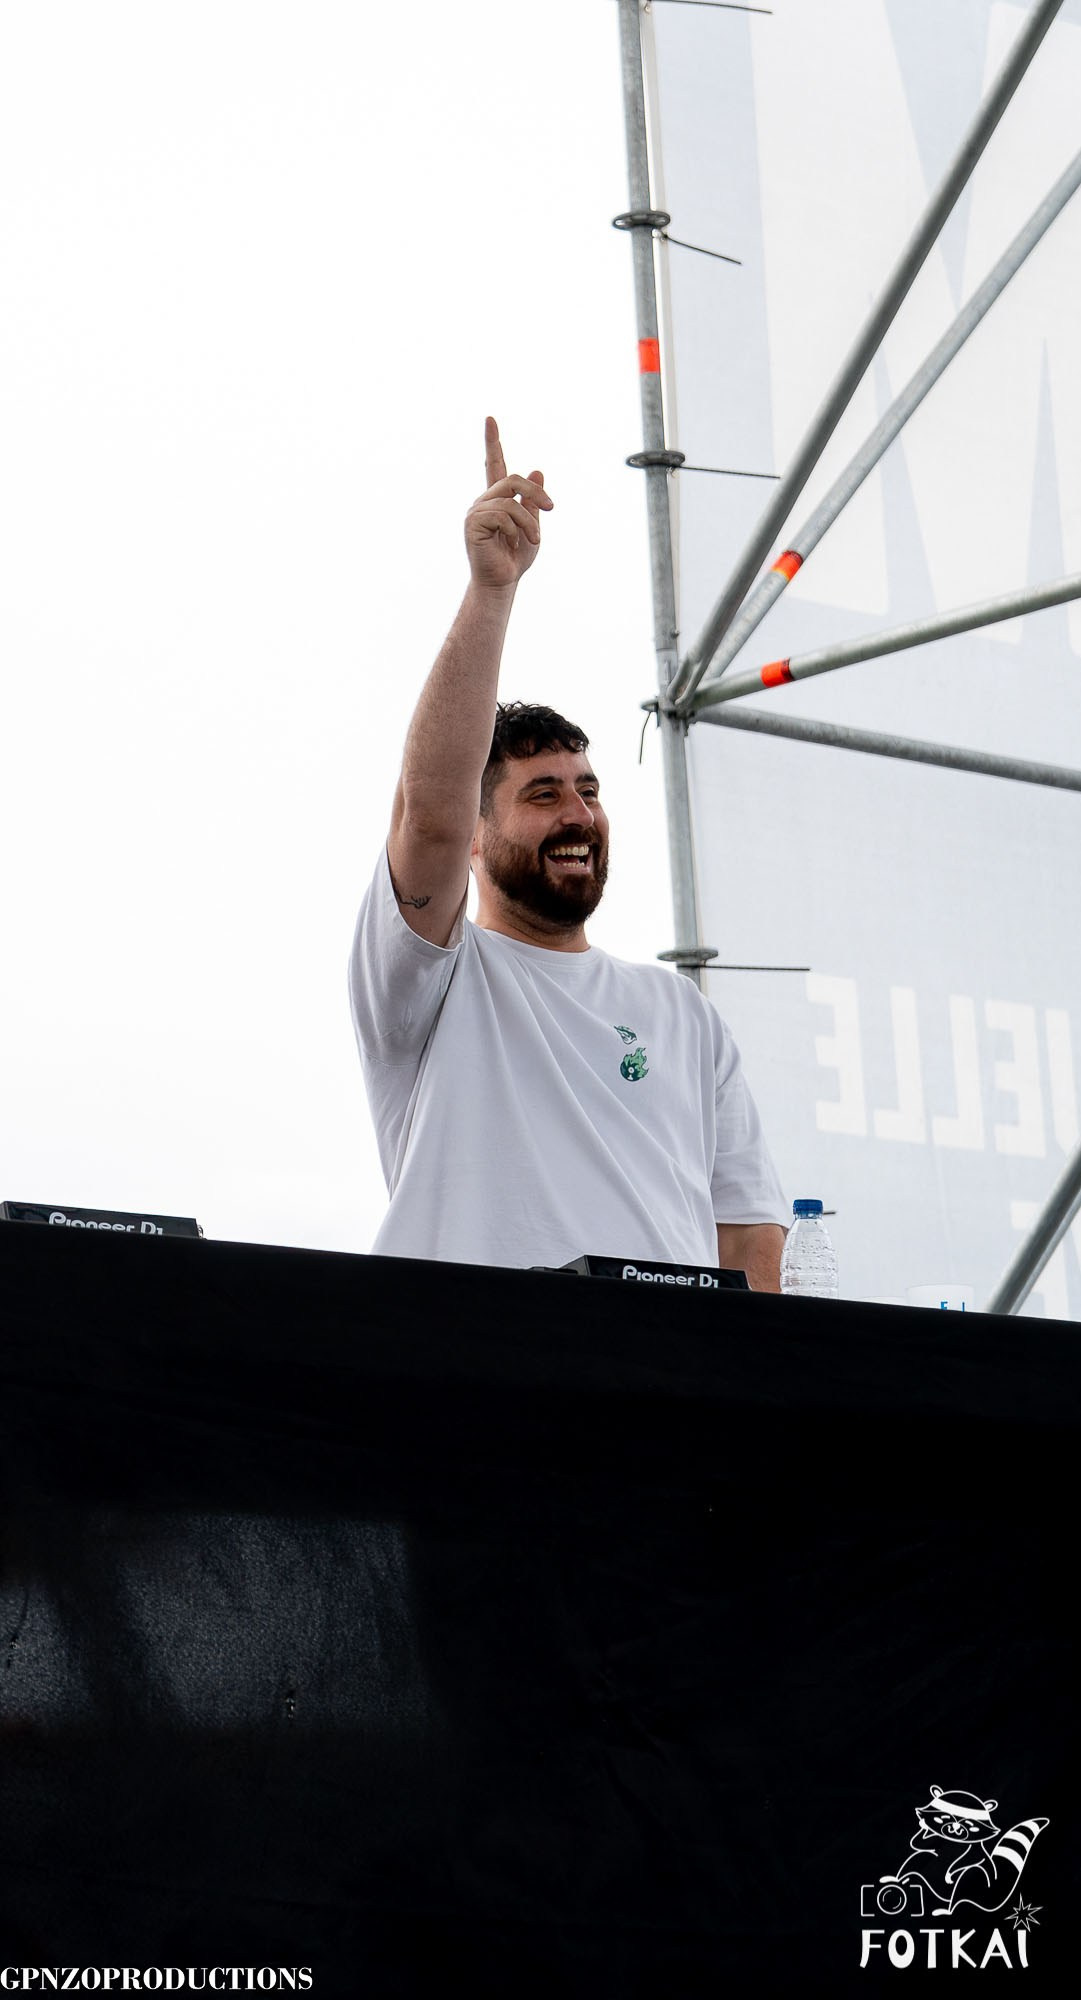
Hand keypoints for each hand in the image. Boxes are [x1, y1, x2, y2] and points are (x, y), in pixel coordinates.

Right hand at [464, 416, 552, 589]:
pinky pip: (502, 515)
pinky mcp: (473, 523)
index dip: (493, 442)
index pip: (494, 465)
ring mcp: (476, 512)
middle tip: (551, 509)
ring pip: (511, 501)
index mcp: (497, 499)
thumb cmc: (515, 559)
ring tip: (533, 540)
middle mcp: (483, 501)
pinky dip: (515, 530)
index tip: (490, 419)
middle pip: (513, 479)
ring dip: (529, 523)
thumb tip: (537, 470)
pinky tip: (512, 543)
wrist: (501, 583)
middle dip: (536, 494)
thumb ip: (533, 501)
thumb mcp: (532, 526)